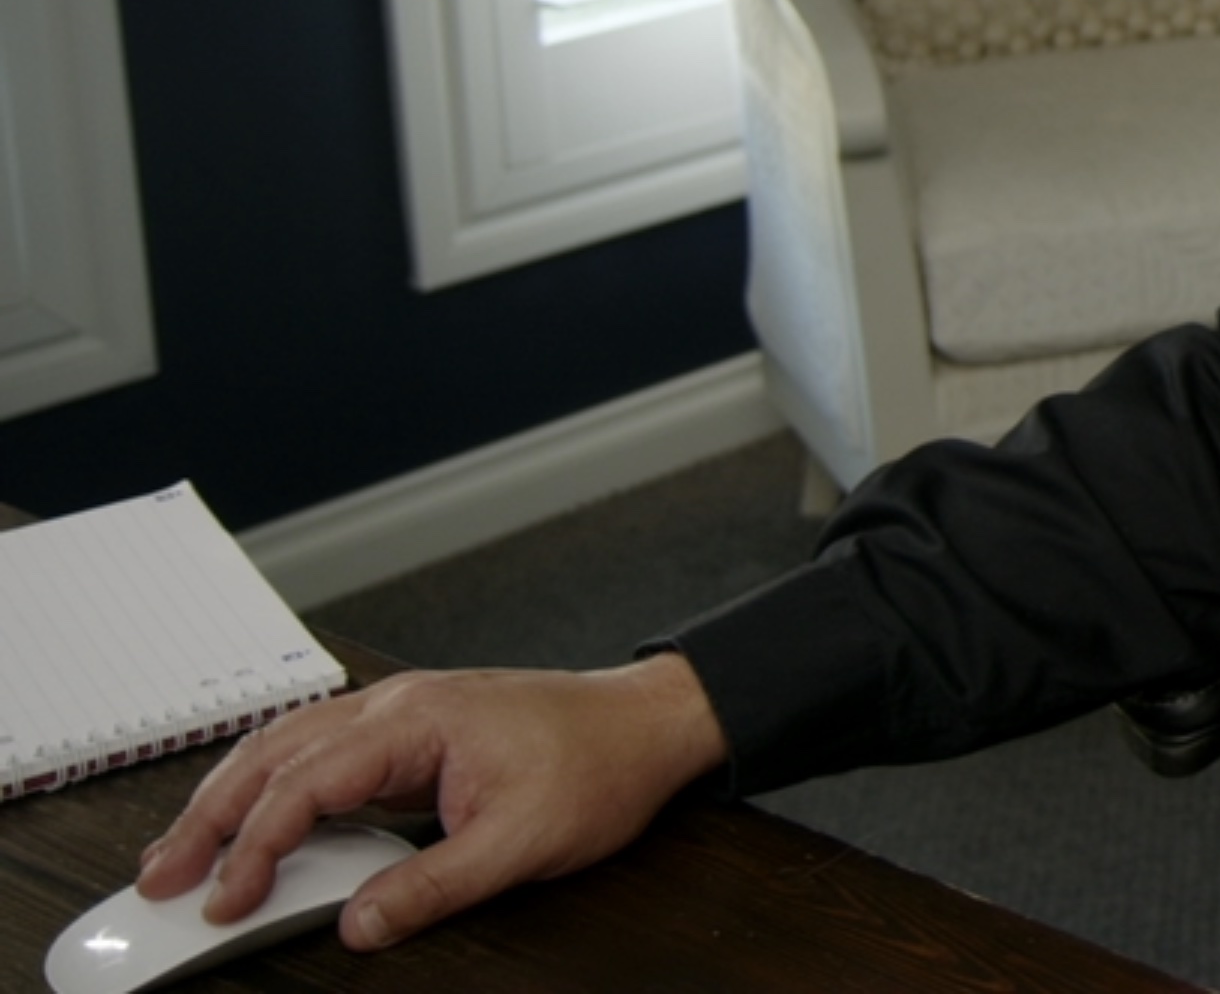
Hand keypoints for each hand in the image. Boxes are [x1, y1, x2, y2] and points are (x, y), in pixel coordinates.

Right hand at [135, 655, 729, 950]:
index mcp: (415, 720)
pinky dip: (272, 787)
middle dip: (207, 816)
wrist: (649, 723)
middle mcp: (396, 705)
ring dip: (229, 797)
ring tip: (183, 854)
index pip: (305, 783)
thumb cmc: (599, 764)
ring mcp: (400, 713)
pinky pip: (319, 753)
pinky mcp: (409, 732)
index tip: (224, 900)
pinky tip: (252, 821)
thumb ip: (433, 886)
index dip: (254, 847)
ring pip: (286, 745)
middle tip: (159, 879)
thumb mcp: (522, 841)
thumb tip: (358, 925)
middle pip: (273, 754)